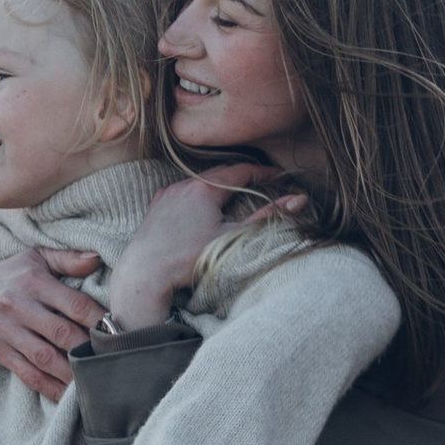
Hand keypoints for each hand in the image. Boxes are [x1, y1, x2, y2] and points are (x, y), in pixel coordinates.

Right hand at [0, 246, 102, 401]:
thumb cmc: (13, 275)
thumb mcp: (37, 258)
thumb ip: (68, 259)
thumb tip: (98, 259)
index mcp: (33, 281)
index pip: (74, 304)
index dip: (99, 319)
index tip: (121, 331)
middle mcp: (18, 306)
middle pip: (61, 333)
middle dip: (89, 349)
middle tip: (114, 360)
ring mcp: (6, 331)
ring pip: (45, 358)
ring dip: (72, 373)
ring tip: (96, 382)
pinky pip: (27, 374)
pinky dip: (49, 387)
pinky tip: (68, 395)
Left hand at [101, 172, 300, 331]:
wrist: (145, 273)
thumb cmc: (188, 257)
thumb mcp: (234, 237)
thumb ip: (267, 217)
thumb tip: (299, 200)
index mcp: (205, 188)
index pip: (241, 171)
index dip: (264, 172)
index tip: (280, 175)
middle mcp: (183, 184)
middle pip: (220, 174)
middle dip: (242, 176)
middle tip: (262, 182)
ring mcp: (167, 194)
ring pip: (199, 181)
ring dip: (218, 186)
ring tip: (235, 194)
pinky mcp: (156, 205)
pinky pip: (182, 191)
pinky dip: (198, 194)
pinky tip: (203, 207)